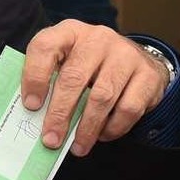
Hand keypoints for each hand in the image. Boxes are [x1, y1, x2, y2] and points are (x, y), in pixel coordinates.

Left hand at [22, 21, 172, 156]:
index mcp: (69, 32)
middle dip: (60, 114)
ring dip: (87, 128)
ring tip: (77, 147)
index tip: (31, 106)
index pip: (45, 47)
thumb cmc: (88, 66)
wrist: (135, 60)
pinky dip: (113, 127)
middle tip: (51, 139)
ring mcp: (125, 54)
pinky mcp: (148, 74)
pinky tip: (102, 136)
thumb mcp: (66, 62)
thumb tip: (33, 117)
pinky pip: (128, 108)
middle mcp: (98, 38)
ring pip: (102, 97)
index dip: (35, 77)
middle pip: (74, 77)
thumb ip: (49, 81)